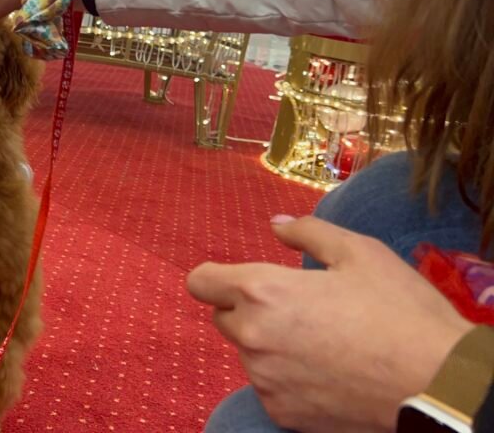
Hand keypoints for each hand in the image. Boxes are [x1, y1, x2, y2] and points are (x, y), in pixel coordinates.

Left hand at [187, 216, 473, 432]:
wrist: (437, 383)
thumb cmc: (399, 311)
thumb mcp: (359, 253)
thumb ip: (308, 233)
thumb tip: (277, 225)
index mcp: (262, 291)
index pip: (200, 282)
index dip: (216, 277)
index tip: (238, 280)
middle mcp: (252, 336)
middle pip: (223, 318)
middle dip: (248, 310)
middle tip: (297, 309)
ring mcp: (264, 380)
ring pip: (250, 354)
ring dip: (269, 345)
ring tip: (323, 342)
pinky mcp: (281, 413)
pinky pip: (270, 387)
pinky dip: (288, 379)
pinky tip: (328, 372)